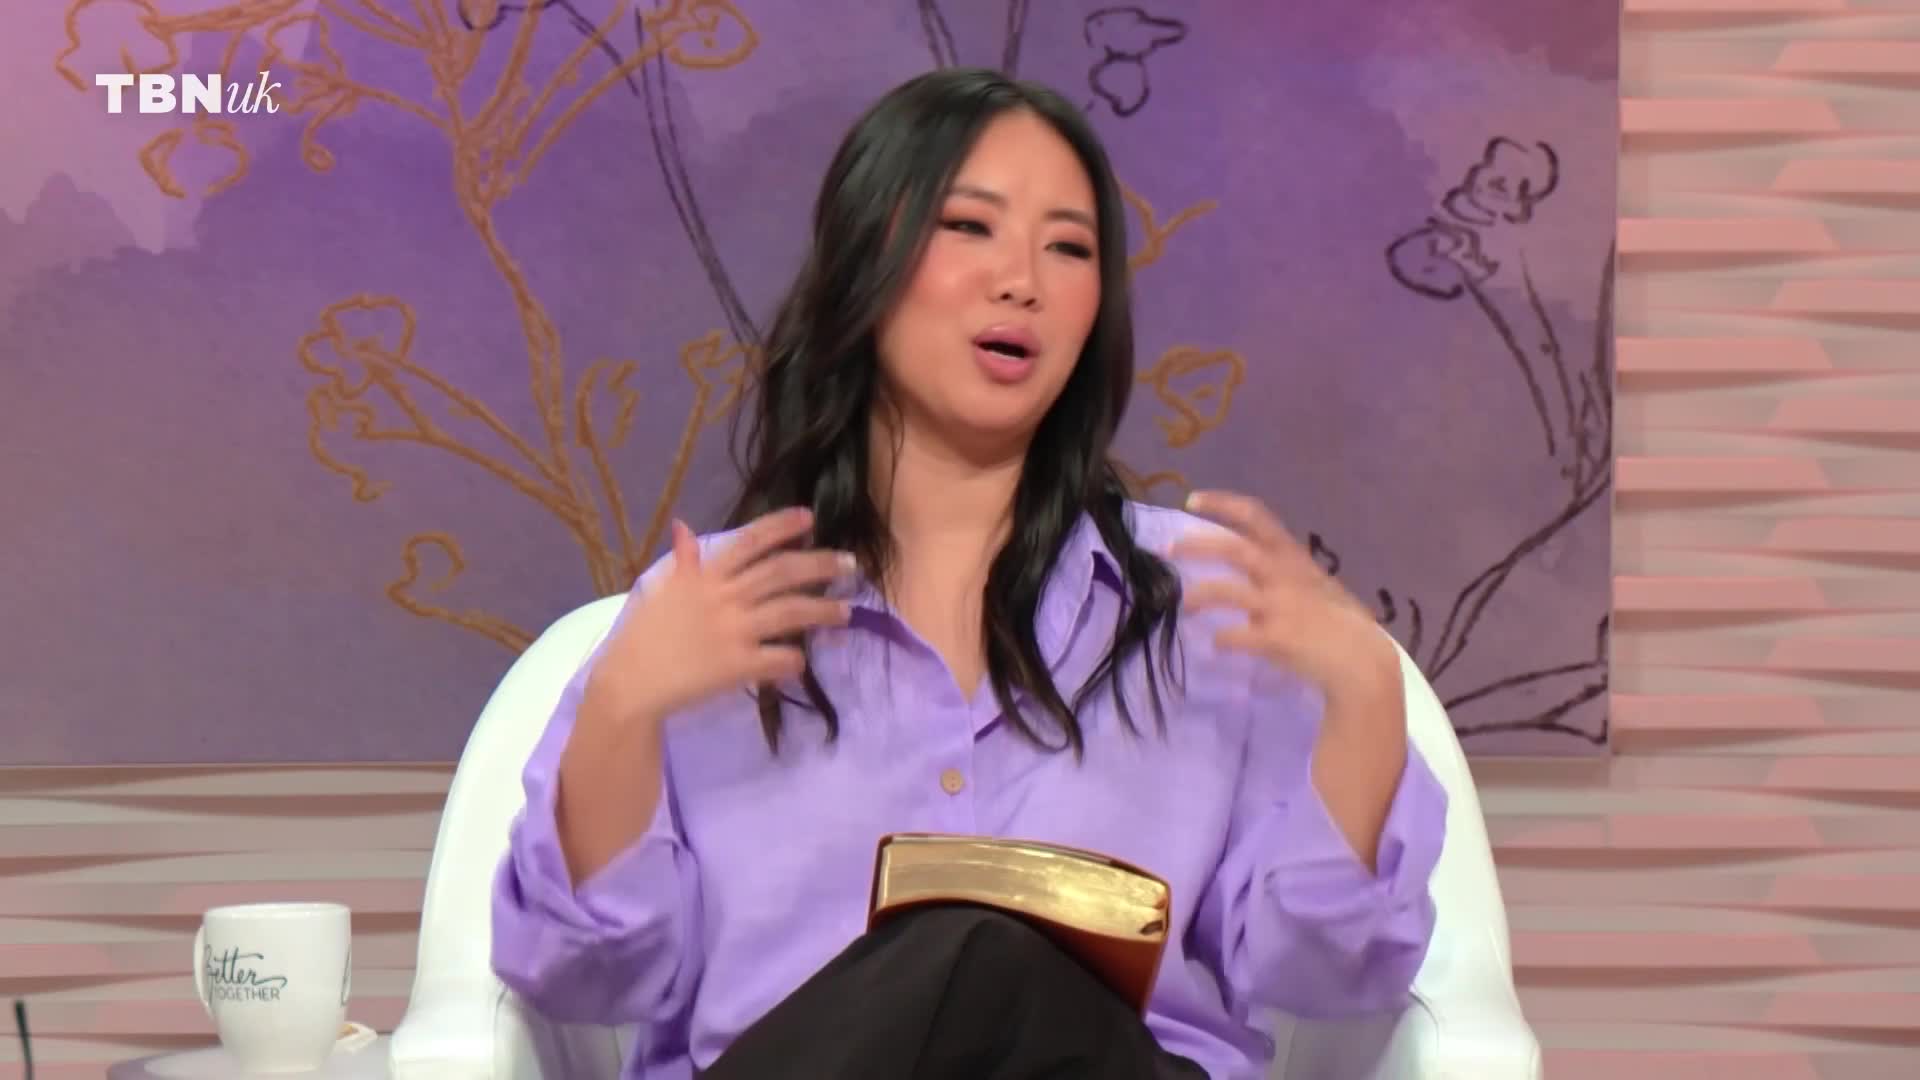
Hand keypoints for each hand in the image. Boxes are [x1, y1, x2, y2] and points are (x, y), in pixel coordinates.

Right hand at [586, 507, 853, 723]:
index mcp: (704, 575)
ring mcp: (735, 631)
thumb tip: (683, 527)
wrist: (629, 683)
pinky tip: (804, 661)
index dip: (781, 527)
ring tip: (847, 612)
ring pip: (792, 613)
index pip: (750, 542)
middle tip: (852, 564)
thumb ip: (680, 561)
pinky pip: (780, 658)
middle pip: (783, 573)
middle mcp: (725, 597)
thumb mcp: (658, 590)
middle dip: (821, 565)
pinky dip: (796, 659)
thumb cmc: (641, 635)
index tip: (809, 518)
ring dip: (823, 610)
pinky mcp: (739, 666)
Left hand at [1170, 490, 1398, 705]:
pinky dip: (1222, 639)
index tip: (1191, 500)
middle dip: (1196, 546)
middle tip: (1167, 549)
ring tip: (1185, 604)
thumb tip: (1250, 569)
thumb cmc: (1338, 620)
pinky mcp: (1276, 638)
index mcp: (1293, 557)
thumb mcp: (1313, 584)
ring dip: (1200, 595)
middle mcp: (1284, 575)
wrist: (1362, 659)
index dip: (1222, 504)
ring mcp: (1280, 606)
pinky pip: (1236, 635)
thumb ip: (1283, 572)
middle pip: (1233, 548)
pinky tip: (1217, 644)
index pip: (1256, 516)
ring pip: (1227, 591)